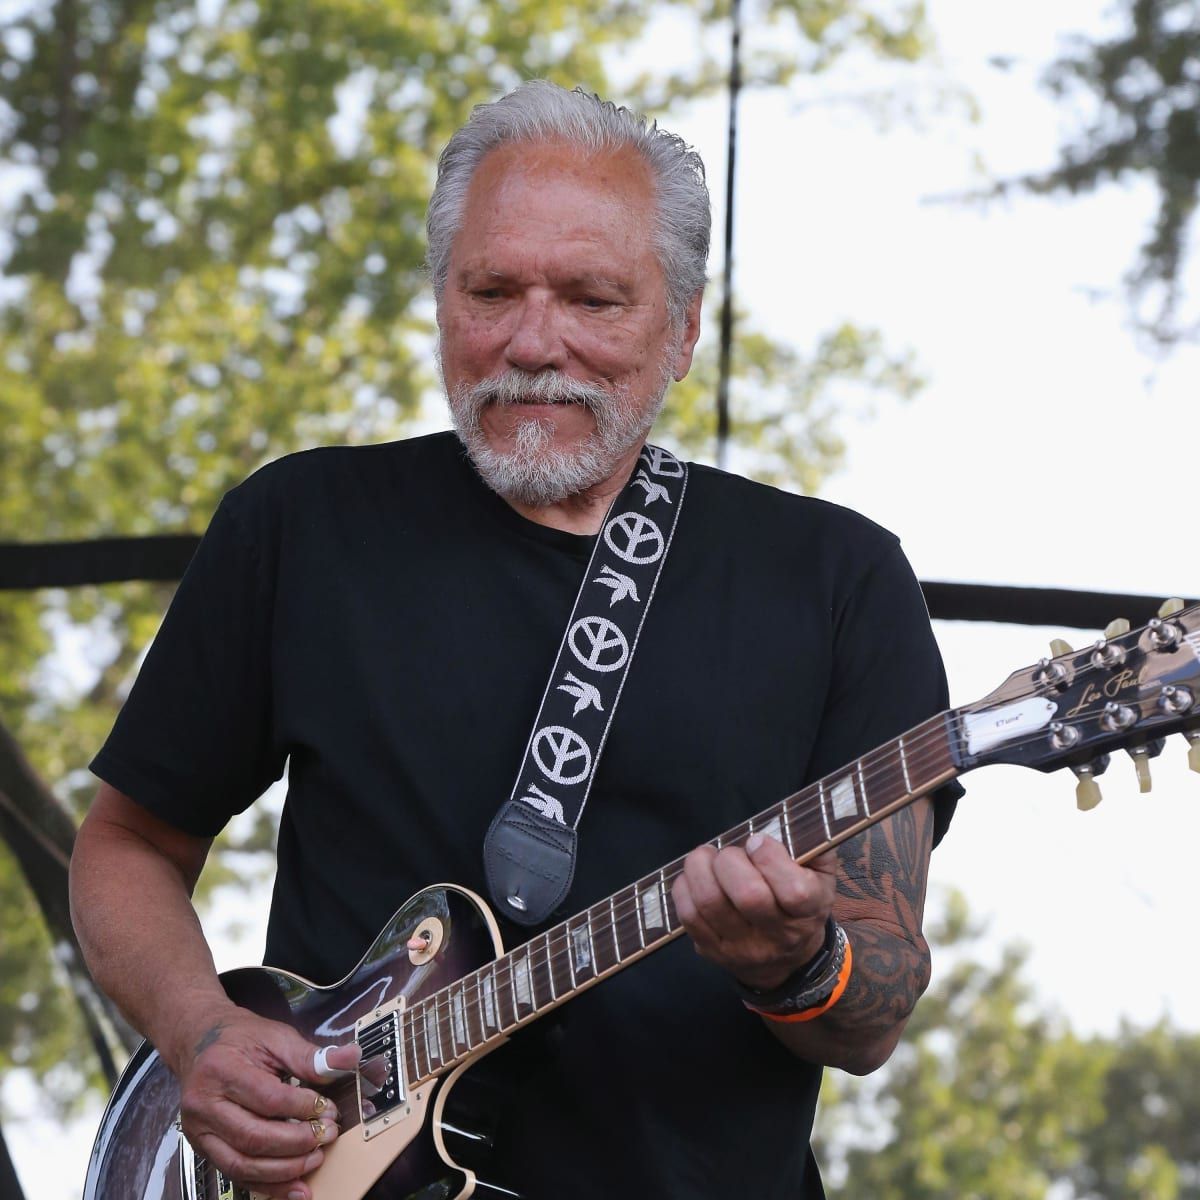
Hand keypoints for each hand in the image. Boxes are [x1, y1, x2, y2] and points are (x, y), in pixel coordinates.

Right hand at [171, 1003, 360, 1199]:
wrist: (200, 1042)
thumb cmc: (240, 1038)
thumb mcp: (276, 1037)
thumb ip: (311, 1055)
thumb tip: (350, 1058)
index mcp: (221, 1070)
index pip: (268, 1099)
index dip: (303, 1108)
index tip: (328, 1109)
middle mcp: (204, 1105)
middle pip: (254, 1137)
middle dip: (297, 1143)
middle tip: (327, 1135)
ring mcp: (200, 1132)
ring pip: (243, 1164)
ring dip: (285, 1170)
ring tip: (315, 1160)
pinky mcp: (204, 1149)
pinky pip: (237, 1175)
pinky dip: (268, 1186)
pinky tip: (295, 1187)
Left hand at [673, 834, 836, 990]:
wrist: (786, 961)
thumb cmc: (800, 905)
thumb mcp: (820, 876)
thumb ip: (813, 846)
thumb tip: (787, 822)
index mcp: (808, 912)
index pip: (794, 891)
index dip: (770, 858)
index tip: (756, 841)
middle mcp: (777, 935)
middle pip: (748, 895)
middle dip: (730, 861)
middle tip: (728, 852)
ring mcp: (742, 947)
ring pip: (711, 903)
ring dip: (700, 868)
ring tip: (705, 857)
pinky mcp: (713, 951)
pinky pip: (689, 916)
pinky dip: (684, 888)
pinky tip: (693, 877)